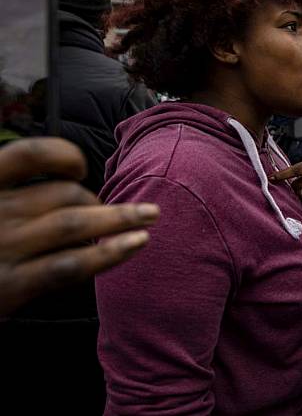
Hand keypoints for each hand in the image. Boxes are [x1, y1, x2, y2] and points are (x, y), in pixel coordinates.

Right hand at [0, 138, 157, 315]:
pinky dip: (109, 253)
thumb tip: (70, 182)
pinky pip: (70, 264)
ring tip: (149, 219)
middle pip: (64, 194)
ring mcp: (2, 249)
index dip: (62, 155)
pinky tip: (136, 244)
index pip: (28, 154)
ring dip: (120, 219)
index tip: (79, 169)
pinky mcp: (11, 286)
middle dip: (98, 202)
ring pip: (75, 223)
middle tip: (113, 216)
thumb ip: (15, 195)